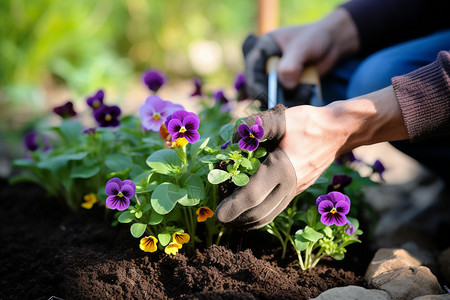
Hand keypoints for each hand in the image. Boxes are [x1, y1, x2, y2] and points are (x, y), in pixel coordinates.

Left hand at [216, 104, 297, 229]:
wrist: (338, 132)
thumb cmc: (308, 123)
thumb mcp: (282, 118)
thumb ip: (256, 126)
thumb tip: (233, 136)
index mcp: (282, 169)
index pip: (252, 195)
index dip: (233, 207)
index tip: (219, 215)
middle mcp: (289, 185)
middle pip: (258, 213)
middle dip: (237, 218)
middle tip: (219, 217)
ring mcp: (295, 191)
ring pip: (268, 216)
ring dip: (247, 221)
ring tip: (230, 218)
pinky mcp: (297, 191)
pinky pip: (276, 210)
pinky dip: (260, 215)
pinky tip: (248, 212)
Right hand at [244, 8, 358, 104]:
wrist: (332, 43)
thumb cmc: (315, 37)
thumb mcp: (302, 47)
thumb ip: (291, 65)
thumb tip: (287, 86)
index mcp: (263, 49)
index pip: (252, 68)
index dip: (256, 84)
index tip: (266, 97)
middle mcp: (266, 64)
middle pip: (258, 86)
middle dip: (270, 96)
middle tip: (282, 106)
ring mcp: (276, 77)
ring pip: (272, 95)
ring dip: (286, 99)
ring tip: (304, 92)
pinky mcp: (287, 86)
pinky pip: (285, 99)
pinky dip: (295, 100)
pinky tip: (307, 91)